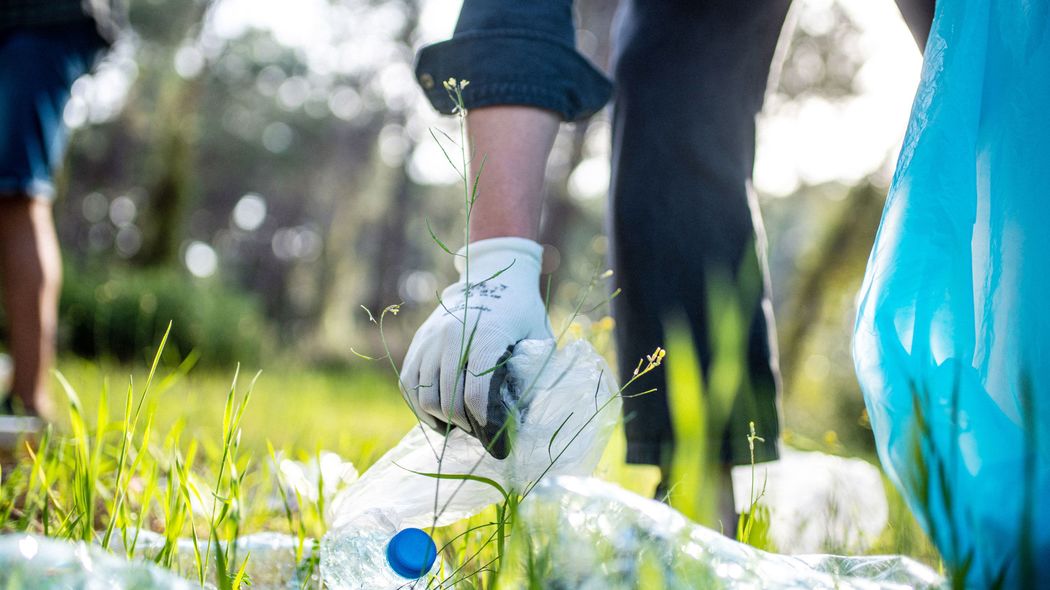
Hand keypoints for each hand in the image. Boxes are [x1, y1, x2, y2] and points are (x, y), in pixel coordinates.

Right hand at [401, 237, 552, 457]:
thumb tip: (522, 421)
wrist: (494, 277)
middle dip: (464, 425)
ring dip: (440, 419)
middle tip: (480, 434)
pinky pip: (408, 383)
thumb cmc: (522, 314)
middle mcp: (452, 335)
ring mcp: (431, 338)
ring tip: (459, 426)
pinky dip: (419, 406)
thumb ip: (533, 377)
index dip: (484, 422)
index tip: (496, 439)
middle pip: (447, 399)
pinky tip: (437, 416)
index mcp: (487, 335)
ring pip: (423, 395)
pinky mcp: (419, 342)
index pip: (475, 392)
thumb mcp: (539, 341)